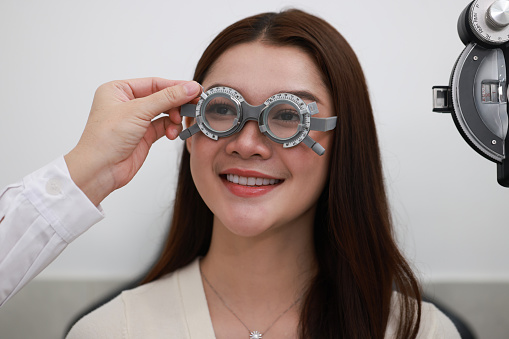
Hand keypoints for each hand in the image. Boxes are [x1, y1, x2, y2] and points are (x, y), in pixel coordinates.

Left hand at [64, 78, 200, 205]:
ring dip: (174, 118)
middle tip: (193, 105)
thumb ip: (167, 98)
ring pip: (164, 113)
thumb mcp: (138, 111)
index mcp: (118, 90)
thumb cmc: (105, 139)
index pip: (153, 83)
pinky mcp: (143, 136)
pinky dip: (171, 129)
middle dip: (177, 103)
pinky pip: (164, 126)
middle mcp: (126, 104)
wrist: (100, 170)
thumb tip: (189, 87)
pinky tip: (172, 133)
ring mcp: (135, 121)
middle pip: (161, 97)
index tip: (193, 89)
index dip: (175, 86)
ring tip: (178, 123)